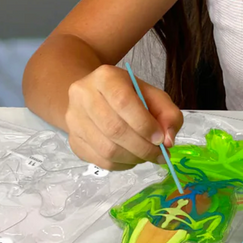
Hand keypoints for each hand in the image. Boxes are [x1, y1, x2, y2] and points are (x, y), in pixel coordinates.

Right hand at [65, 64, 183, 170]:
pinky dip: (122, 165)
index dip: (144, 124)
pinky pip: (100, 161)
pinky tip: (132, 158)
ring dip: (133, 158)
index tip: (160, 139)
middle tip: (159, 154)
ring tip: (147, 156)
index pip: (123, 102)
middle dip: (142, 147)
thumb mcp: (153, 96)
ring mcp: (74, 120)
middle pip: (113, 129)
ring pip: (106, 149)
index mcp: (105, 77)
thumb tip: (168, 140)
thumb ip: (168, 114)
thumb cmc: (130, 95)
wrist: (97, 97)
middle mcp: (83, 96)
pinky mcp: (73, 141)